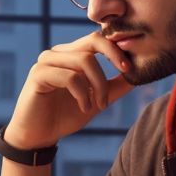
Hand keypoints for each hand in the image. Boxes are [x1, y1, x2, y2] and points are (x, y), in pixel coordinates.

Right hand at [4, 31, 135, 150]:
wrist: (38, 136)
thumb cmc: (64, 117)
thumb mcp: (96, 100)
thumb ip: (114, 87)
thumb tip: (136, 76)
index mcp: (71, 54)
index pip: (97, 39)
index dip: (116, 48)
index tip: (130, 67)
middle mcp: (58, 53)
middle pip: (93, 41)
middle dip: (114, 57)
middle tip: (126, 73)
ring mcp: (46, 62)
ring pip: (84, 60)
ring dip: (99, 85)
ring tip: (100, 105)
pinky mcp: (38, 75)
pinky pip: (70, 77)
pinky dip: (83, 94)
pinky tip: (84, 108)